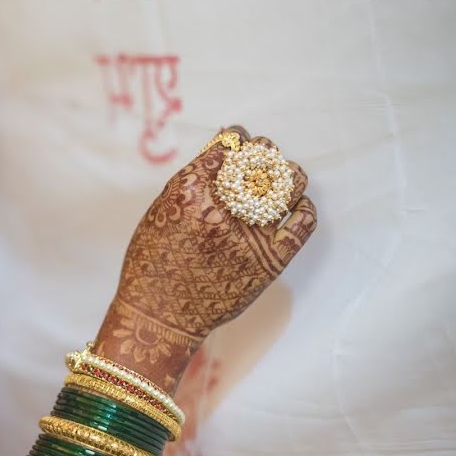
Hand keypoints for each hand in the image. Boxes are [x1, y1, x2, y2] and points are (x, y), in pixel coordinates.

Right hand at [95, 126, 316, 391]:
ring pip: (288, 184)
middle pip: (261, 159)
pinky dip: (304, 209)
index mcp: (188, 192)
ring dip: (287, 174)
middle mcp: (220, 209)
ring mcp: (248, 235)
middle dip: (262, 153)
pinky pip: (302, 224)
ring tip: (280, 178)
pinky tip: (295, 206)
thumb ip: (190, 181)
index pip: (228, 144)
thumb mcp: (159, 211)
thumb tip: (222, 149)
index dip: (236, 138)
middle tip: (260, 159)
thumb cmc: (152, 263)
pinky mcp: (269, 261)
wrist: (159, 316)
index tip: (238, 142)